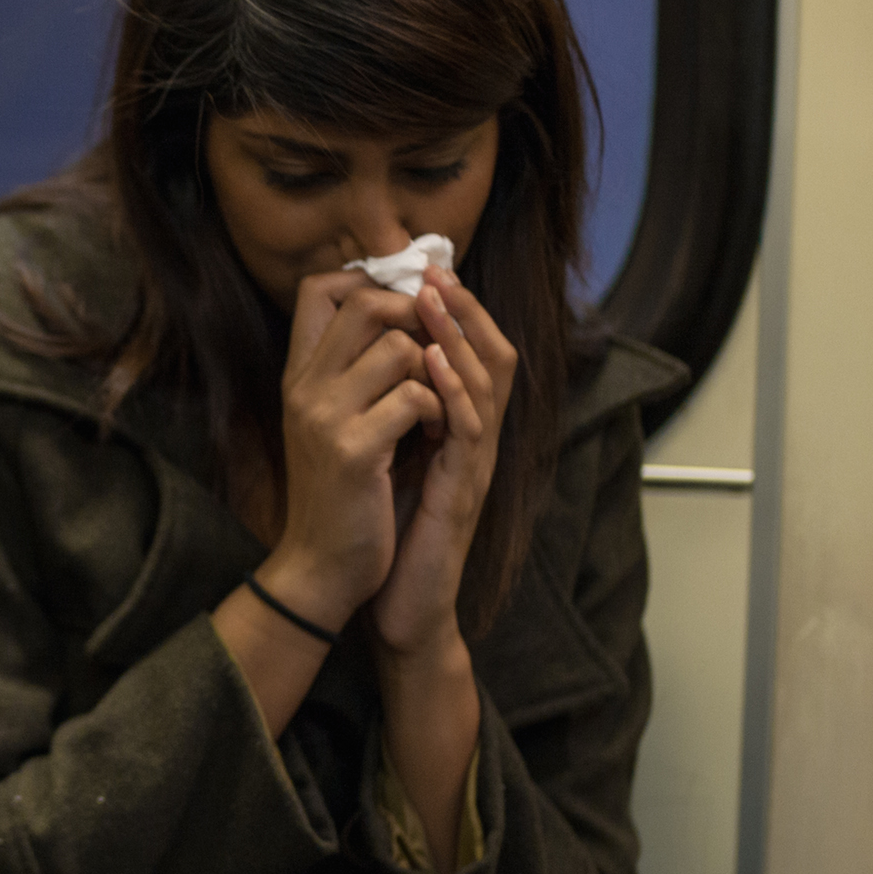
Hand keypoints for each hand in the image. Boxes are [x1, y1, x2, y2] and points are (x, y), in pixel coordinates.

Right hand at [257, 269, 443, 630]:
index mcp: (298, 375)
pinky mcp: (354, 450)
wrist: (322, 565)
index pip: (319, 287)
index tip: (405, 308)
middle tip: (434, 356)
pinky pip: (416, 397)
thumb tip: (402, 310)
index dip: (369, 282)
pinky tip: (435, 436)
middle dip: (417, 319)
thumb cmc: (340, 491)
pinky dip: (440, 412)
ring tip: (436, 405)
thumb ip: (351, 369)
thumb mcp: (330, 421)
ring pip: (400, 346)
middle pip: (365, 301)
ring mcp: (324, 417)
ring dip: (435, 371)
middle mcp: (304, 387)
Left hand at [368, 266, 516, 659]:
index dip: (456, 313)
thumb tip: (377, 365)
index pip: (472, 355)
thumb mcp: (392, 459)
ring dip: (461, 340)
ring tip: (436, 300)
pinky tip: (432, 366)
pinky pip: (469, 434)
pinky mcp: (463, 494)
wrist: (395, 603)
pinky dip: (455, 394)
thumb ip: (397, 415)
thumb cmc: (392, 532)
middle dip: (467, 311)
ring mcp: (475, 467)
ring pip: (488, 388)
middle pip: (494, 358)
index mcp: (459, 431)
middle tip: (437, 270)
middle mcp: (476, 442)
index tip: (425, 273)